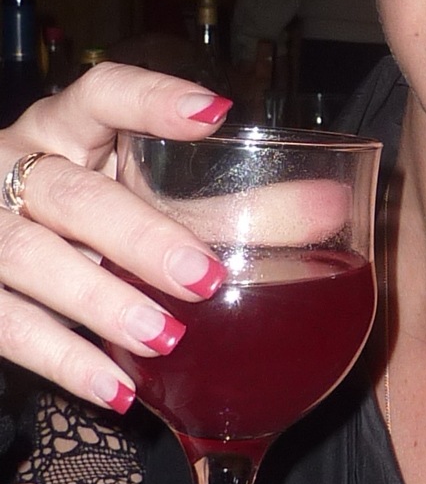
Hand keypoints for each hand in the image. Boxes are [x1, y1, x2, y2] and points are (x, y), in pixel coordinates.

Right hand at [0, 65, 231, 411]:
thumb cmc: (93, 224)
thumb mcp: (155, 205)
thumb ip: (238, 208)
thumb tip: (335, 204)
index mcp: (65, 128)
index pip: (100, 93)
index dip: (151, 99)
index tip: (214, 116)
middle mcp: (15, 168)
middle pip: (71, 193)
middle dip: (137, 235)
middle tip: (203, 277)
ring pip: (27, 256)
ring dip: (100, 301)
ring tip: (166, 339)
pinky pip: (6, 324)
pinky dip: (63, 360)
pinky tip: (119, 390)